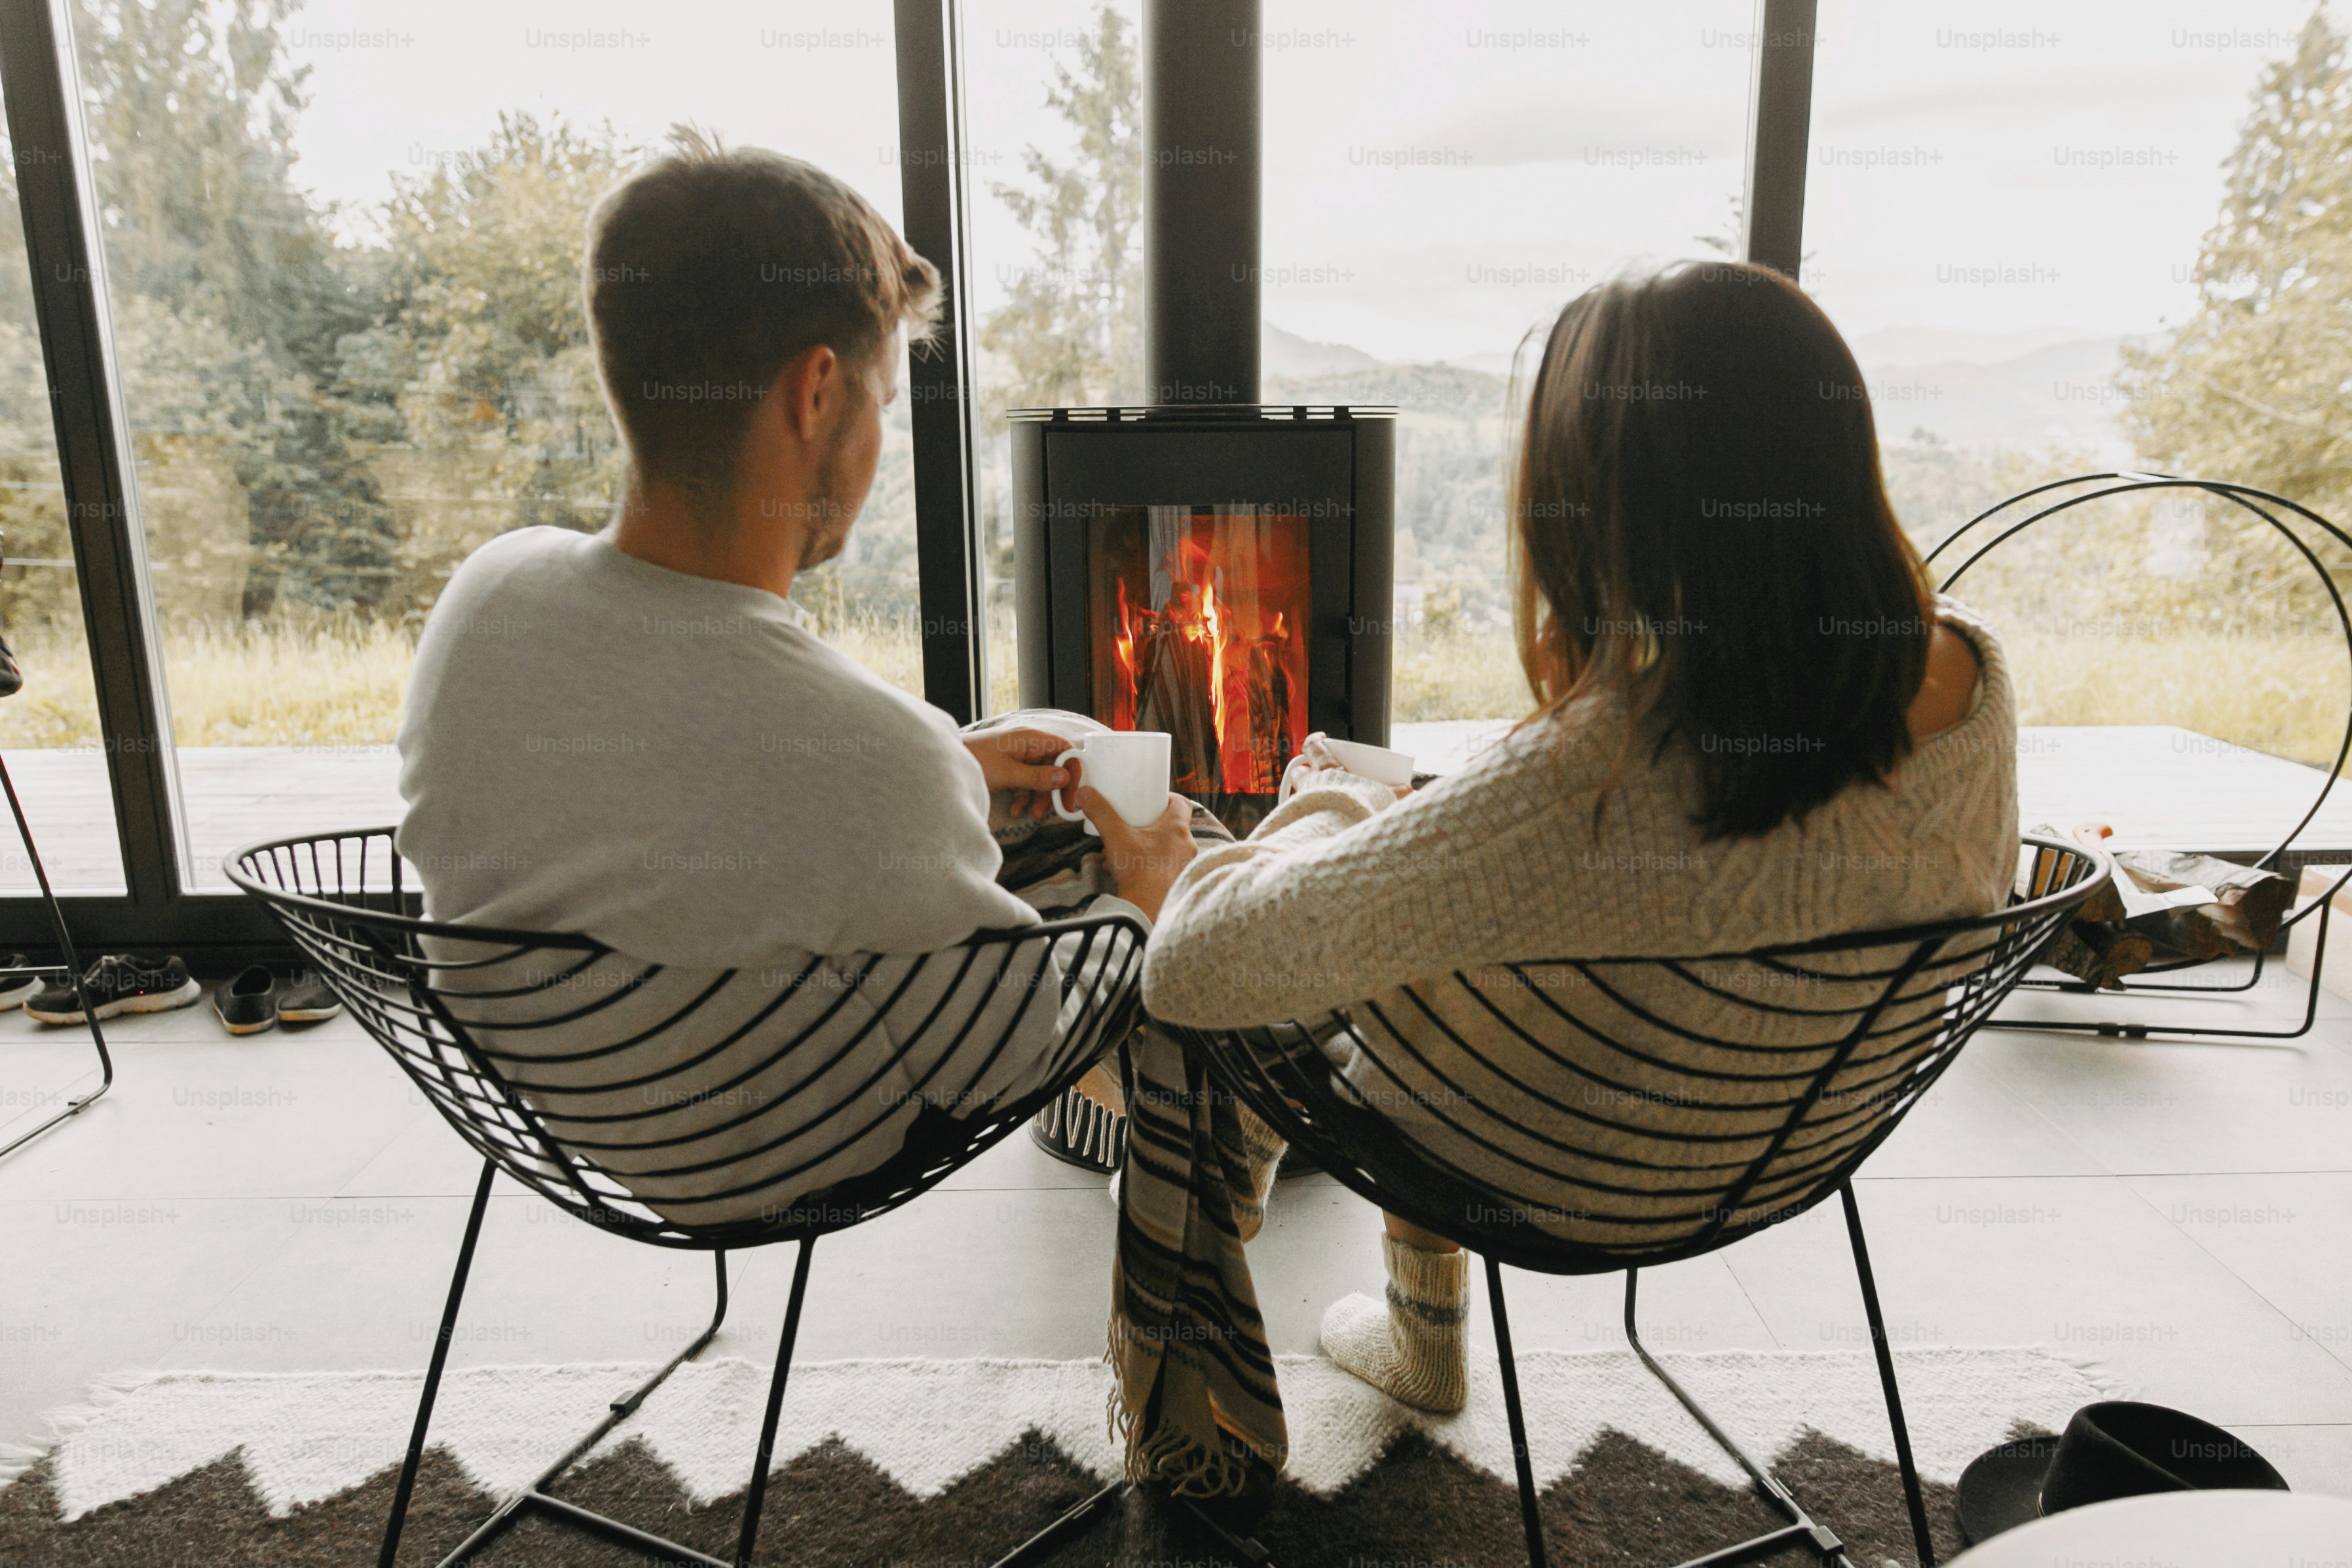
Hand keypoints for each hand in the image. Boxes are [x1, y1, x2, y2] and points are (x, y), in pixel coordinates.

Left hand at [965, 727, 1072, 820]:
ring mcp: (1017, 758)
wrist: (944, 765)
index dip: (1072, 769)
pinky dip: (1022, 798)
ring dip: (1038, 798)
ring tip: (1032, 814)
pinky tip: (1016, 810)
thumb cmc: (974, 760)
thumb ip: (1037, 777)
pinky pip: (1024, 784)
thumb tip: (1064, 778)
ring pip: (1039, 779)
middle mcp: (1027, 746)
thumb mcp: (1008, 772)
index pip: (1064, 749)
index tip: (1072, 791)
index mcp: (1031, 738)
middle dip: (1053, 790)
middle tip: (1055, 810)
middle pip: (1053, 767)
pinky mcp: (1008, 770)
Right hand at [1078, 789, 1197, 923]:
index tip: (1152, 799)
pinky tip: (1127, 869)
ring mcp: (1183, 865)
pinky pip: (1162, 866)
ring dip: (1145, 845)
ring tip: (1123, 849)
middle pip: (1170, 826)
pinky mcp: (1176, 882)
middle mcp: (1186, 846)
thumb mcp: (1115, 836)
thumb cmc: (1138, 871)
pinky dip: (1146, 863)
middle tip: (1132, 824)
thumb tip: (1086, 793)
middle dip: (1148, 824)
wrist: (1147, 909)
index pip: (1182, 804)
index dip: (1167, 798)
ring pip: (1164, 847)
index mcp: (1177, 829)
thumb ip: (1100, 812)